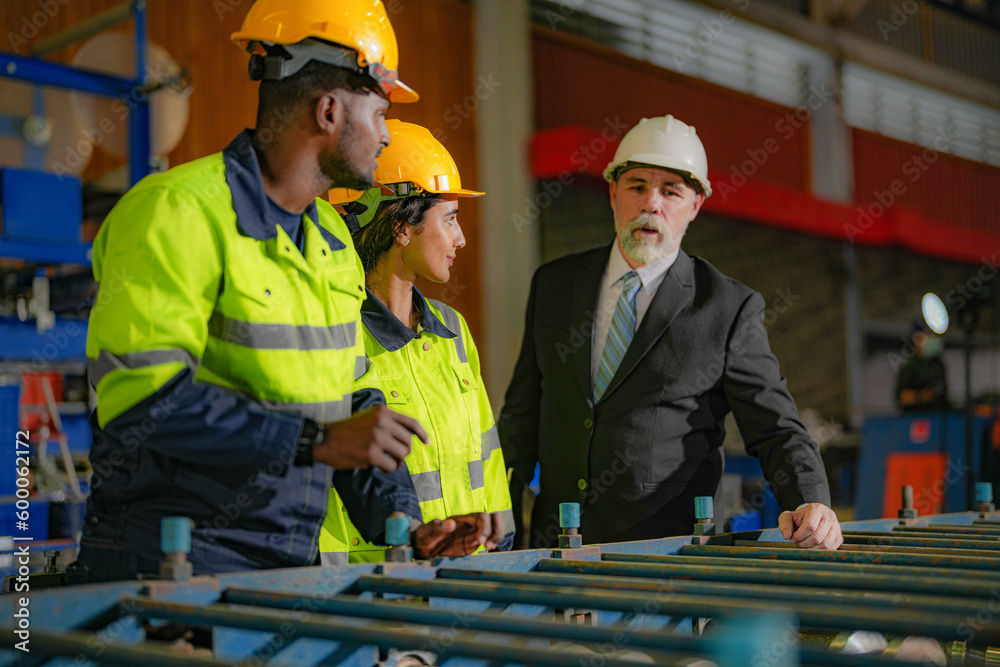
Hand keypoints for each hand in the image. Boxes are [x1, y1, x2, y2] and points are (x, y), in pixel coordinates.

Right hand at [313, 405, 428, 471]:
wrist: (323, 439)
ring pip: (402, 454)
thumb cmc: (345, 431)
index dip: (421, 434)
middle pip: (408, 442)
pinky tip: (379, 467)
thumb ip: (385, 423)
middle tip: (395, 457)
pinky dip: (388, 469)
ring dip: (397, 462)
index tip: (427, 442)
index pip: (410, 423)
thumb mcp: (367, 418)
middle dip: (403, 452)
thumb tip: (406, 439)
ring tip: (388, 462)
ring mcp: (377, 437)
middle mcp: (382, 422)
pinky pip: (391, 466)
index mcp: (383, 411)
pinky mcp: (371, 453)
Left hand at [411, 512, 505, 558]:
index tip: (480, 541)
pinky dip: (493, 543)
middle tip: (489, 545)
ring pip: (494, 528)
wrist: (422, 547)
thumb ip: (438, 527)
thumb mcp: (427, 531)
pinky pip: (489, 540)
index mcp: (461, 519)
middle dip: (496, 530)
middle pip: (494, 518)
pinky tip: (487, 550)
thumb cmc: (423, 536)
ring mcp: (473, 534)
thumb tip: (451, 524)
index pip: (482, 517)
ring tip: (490, 548)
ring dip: (497, 537)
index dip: (485, 527)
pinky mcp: (472, 545)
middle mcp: (470, 525)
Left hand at [778, 503, 842, 549]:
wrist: (812, 517)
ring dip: (812, 548)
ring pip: (825, 544)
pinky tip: (812, 546)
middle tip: (798, 542)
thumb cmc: (799, 518)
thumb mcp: (788, 517)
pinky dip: (819, 551)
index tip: (793, 538)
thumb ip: (785, 524)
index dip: (799, 535)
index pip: (810, 526)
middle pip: (817, 537)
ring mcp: (836, 527)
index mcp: (817, 509)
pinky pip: (830, 549)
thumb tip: (787, 536)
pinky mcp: (839, 537)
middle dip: (804, 543)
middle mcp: (829, 516)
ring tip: (804, 544)